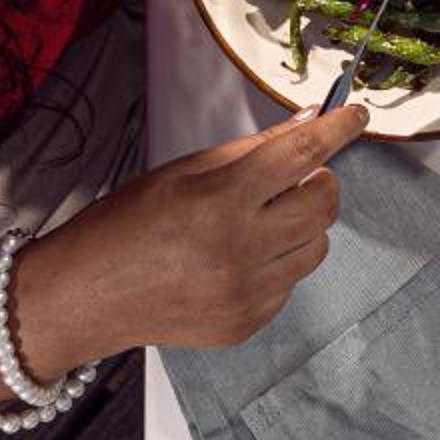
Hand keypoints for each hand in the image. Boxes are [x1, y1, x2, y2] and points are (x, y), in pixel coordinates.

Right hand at [15, 104, 368, 364]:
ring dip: (300, 226)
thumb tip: (312, 121)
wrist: (82, 297)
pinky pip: (290, 282)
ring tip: (255, 222)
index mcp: (220, 201)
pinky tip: (234, 259)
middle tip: (291, 178)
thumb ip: (255, 149)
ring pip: (317, 246)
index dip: (339, 129)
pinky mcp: (246, 323)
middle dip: (318, 182)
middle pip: (325, 204)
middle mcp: (238, 250)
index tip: (357, 116)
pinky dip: (276, 263)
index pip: (304, 155)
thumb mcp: (185, 171)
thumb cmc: (125, 225)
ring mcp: (245, 293)